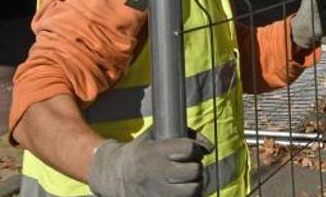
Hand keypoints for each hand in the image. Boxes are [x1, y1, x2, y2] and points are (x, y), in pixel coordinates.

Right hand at [88, 129, 212, 196]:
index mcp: (155, 152)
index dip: (193, 149)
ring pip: (193, 189)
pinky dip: (187, 195)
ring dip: (194, 184)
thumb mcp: (156, 137)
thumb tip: (209, 147)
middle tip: (189, 166)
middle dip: (195, 167)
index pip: (188, 149)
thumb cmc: (141, 152)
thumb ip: (184, 135)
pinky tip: (180, 190)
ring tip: (186, 180)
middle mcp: (156, 172)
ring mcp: (157, 191)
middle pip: (194, 171)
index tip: (190, 152)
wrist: (115, 175)